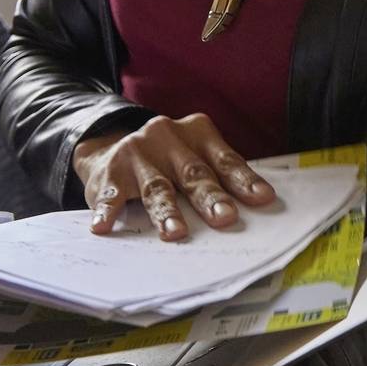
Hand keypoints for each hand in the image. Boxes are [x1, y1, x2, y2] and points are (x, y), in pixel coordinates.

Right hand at [72, 112, 277, 241]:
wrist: (109, 148)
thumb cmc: (167, 161)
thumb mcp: (194, 157)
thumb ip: (218, 177)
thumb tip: (255, 209)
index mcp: (197, 133)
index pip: (225, 160)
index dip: (243, 180)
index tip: (262, 198)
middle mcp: (168, 136)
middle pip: (193, 172)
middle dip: (209, 197)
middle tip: (225, 217)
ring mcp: (137, 152)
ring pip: (156, 186)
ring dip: (166, 211)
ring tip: (176, 232)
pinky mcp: (110, 171)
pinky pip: (111, 195)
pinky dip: (107, 211)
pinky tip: (104, 227)